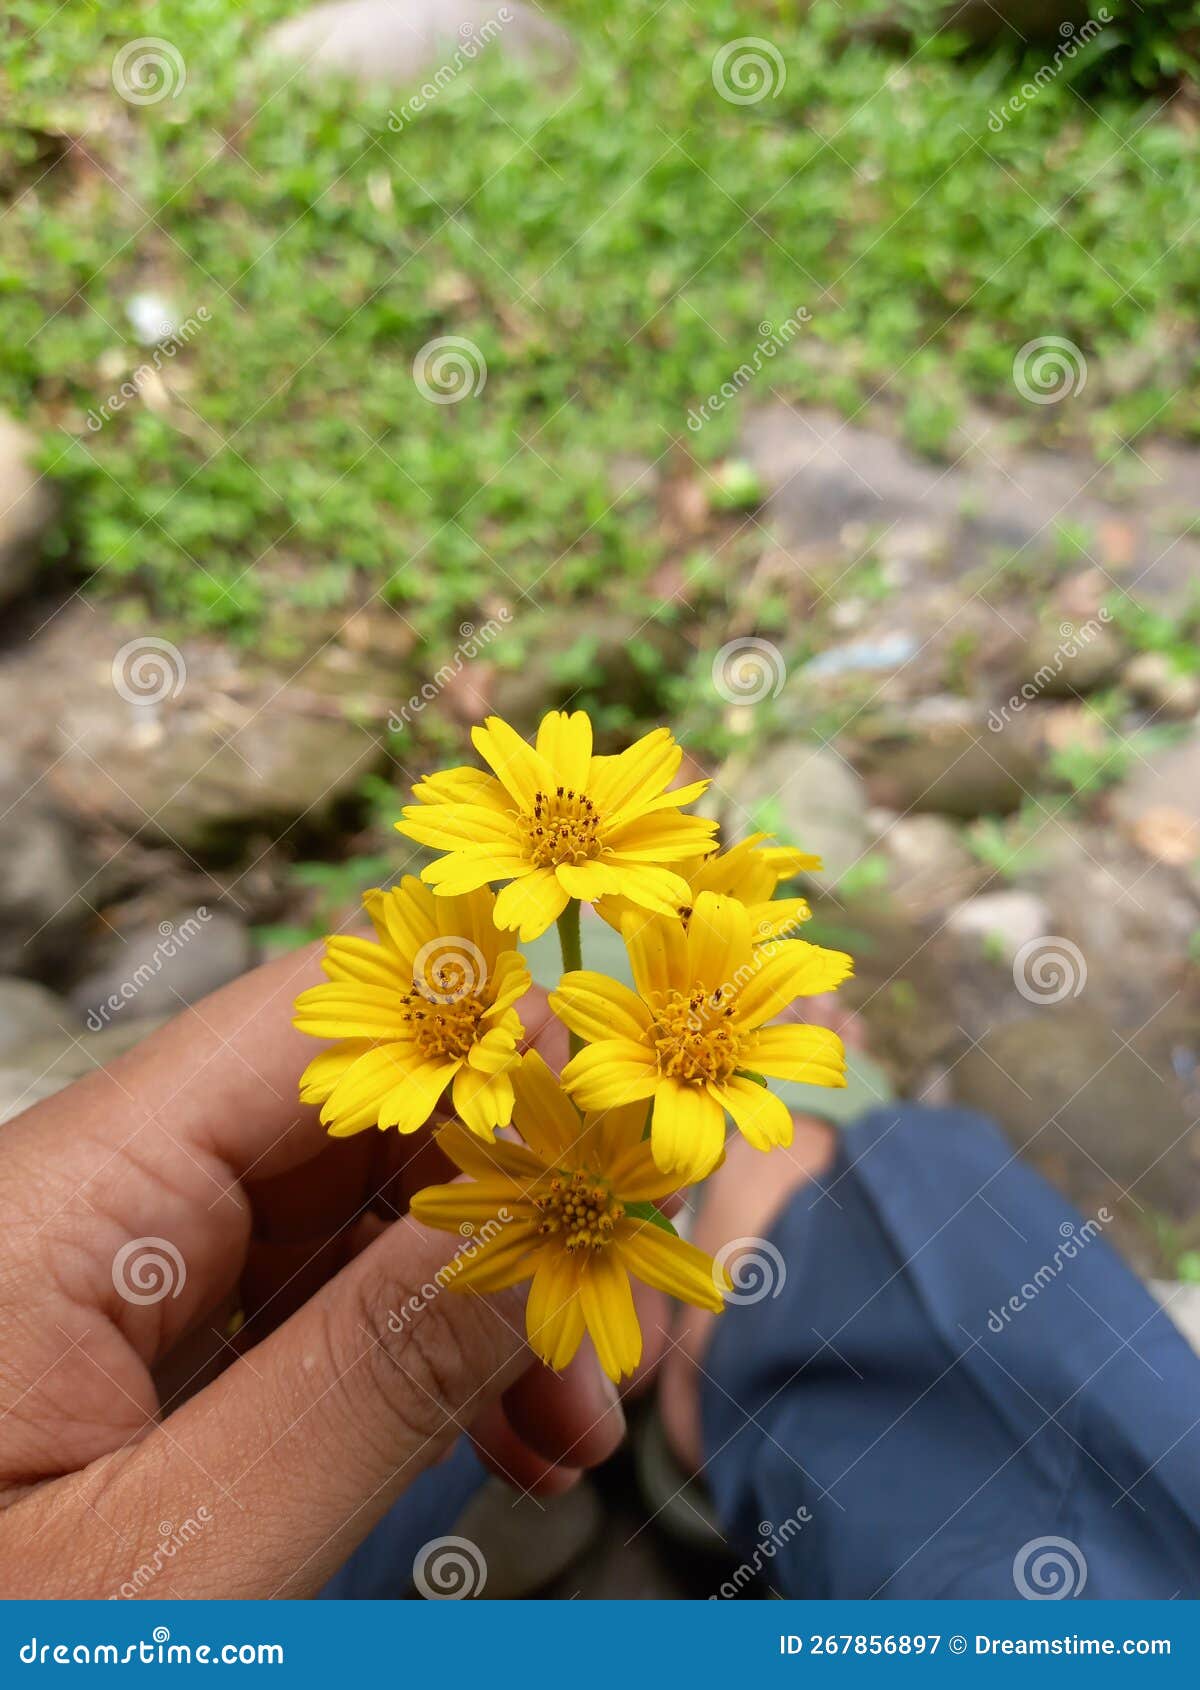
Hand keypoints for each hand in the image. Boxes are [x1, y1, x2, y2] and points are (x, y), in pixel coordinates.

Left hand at [0, 949, 623, 1597]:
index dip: (477, 1052)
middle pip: (340, 1116)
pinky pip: (302, 1300)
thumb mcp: (178, 1569)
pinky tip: (489, 1424)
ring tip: (564, 1417)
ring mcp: (106, 1280)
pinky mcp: (130, 1353)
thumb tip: (539, 1214)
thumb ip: (372, 1376)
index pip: (304, 1032)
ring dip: (472, 1290)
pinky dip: (409, 1352)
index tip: (611, 1136)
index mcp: (51, 1206)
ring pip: (341, 1211)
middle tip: (603, 1323)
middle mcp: (81, 1206)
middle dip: (495, 1201)